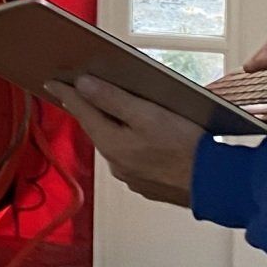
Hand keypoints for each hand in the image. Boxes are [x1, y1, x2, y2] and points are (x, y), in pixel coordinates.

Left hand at [44, 77, 202, 208]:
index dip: (66, 92)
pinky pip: (131, 156)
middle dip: (91, 108)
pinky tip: (144, 135)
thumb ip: (112, 99)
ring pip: (115, 143)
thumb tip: (83, 85)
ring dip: (113, 125)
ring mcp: (131, 175)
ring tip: (117, 108)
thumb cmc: (186, 148)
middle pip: (97, 127)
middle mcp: (116, 163)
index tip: (52, 81)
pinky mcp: (147, 182)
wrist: (215, 184)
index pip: (81, 111)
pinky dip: (131, 142)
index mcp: (111, 144)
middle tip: (82, 89)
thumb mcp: (147, 114)